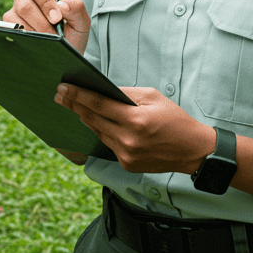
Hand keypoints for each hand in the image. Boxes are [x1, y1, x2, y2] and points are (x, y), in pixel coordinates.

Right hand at [3, 0, 90, 53]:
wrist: (63, 57)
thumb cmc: (72, 36)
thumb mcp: (81, 23)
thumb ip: (76, 8)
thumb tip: (61, 5)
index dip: (45, 2)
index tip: (57, 19)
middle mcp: (25, 2)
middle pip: (25, 5)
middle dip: (41, 23)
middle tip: (53, 35)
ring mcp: (13, 16)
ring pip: (16, 19)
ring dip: (34, 33)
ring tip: (47, 41)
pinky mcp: (7, 30)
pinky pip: (11, 31)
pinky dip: (25, 39)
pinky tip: (35, 45)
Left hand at [54, 83, 215, 174]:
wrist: (192, 151)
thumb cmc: (175, 119)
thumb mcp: (154, 97)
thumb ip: (127, 94)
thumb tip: (103, 90)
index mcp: (136, 120)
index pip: (99, 105)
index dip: (78, 95)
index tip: (63, 87)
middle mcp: (129, 140)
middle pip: (93, 119)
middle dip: (74, 105)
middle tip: (59, 95)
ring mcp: (126, 155)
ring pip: (98, 132)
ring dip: (85, 119)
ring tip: (72, 106)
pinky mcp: (127, 164)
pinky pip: (108, 144)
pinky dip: (102, 132)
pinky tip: (94, 122)